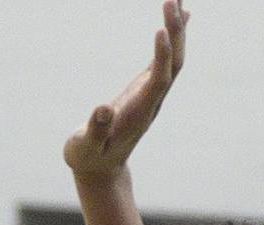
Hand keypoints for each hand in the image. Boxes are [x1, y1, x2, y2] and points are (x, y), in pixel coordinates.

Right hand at [64, 1, 187, 181]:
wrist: (100, 169)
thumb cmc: (88, 158)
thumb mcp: (84, 148)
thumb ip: (94, 131)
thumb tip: (102, 109)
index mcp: (139, 112)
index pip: (159, 80)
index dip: (162, 56)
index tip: (160, 30)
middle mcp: (152, 100)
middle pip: (174, 63)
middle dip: (175, 33)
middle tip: (172, 0)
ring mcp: (151, 93)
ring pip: (174, 58)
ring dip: (177, 29)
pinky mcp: (146, 88)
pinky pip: (166, 58)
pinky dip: (173, 35)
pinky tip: (179, 15)